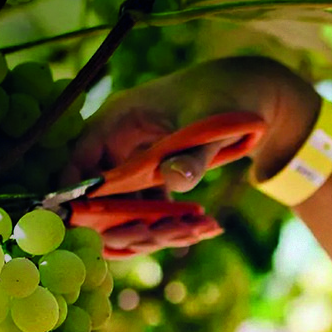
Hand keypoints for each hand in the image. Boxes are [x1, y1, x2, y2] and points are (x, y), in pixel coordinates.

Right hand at [69, 57, 320, 256]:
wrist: (251, 94)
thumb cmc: (226, 99)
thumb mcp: (212, 126)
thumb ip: (193, 155)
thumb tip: (174, 179)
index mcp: (118, 118)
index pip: (80, 161)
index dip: (80, 195)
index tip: (92, 229)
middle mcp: (119, 140)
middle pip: (100, 191)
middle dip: (125, 220)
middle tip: (159, 237)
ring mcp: (134, 158)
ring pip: (126, 204)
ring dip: (152, 226)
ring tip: (194, 230)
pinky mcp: (153, 173)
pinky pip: (149, 205)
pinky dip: (169, 221)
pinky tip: (202, 227)